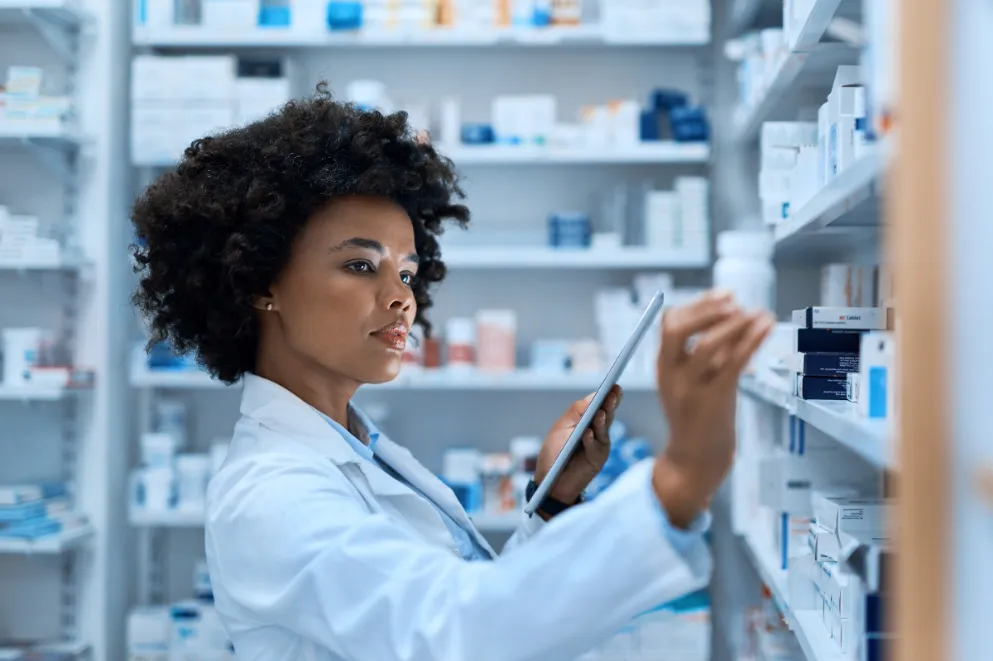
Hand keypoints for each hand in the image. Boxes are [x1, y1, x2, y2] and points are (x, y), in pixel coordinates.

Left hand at [533, 385, 622, 514]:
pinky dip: (590, 439)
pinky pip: (595, 447)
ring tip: (601, 411)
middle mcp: (596, 431)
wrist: (551, 482)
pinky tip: (588, 432)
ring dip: (602, 420)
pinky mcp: (598, 459)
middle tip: (614, 393)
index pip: (599, 405)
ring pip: (603, 429)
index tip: (613, 385)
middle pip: (606, 414)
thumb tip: (594, 395)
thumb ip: (576, 412)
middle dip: (610, 404)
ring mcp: (599, 445)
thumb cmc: (554, 453)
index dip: (607, 395)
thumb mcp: (561, 428)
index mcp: (586, 420)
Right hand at [652, 291, 773, 527]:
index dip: (697, 305)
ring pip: (708, 344)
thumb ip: (707, 352)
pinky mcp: (713, 402)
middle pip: (678, 328)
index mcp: (663, 366)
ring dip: (737, 323)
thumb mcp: (694, 381)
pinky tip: (766, 327)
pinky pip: (733, 364)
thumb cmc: (700, 418)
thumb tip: (733, 315)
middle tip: (735, 302)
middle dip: (707, 309)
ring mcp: (690, 389)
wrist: (696, 462)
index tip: (725, 296)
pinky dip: (752, 340)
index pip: (669, 322)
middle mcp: (671, 374)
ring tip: (760, 314)